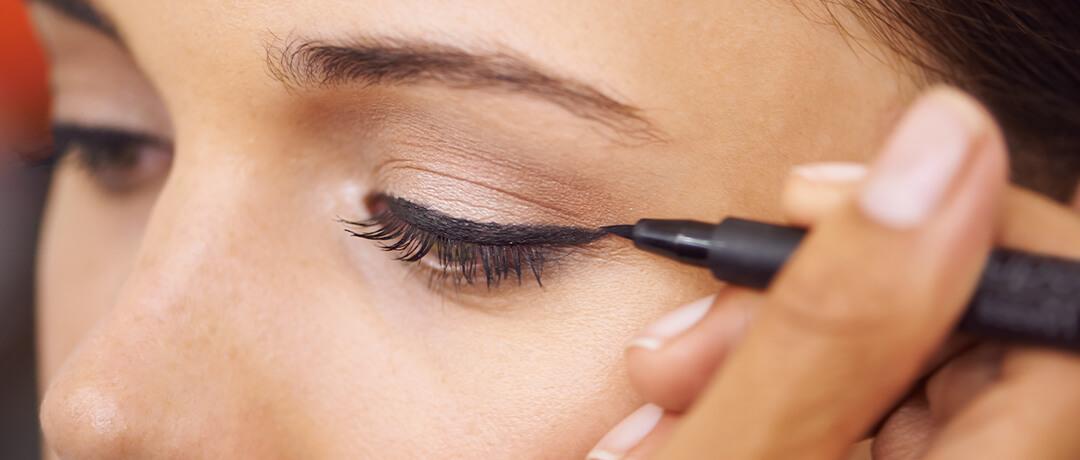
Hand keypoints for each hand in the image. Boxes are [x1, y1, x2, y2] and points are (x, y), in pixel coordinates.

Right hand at [587, 88, 1079, 459]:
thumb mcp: (729, 456)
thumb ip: (836, 320)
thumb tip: (944, 147)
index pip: (1051, 297)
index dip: (949, 219)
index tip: (816, 203)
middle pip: (950, 322)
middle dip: (806, 293)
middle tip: (708, 324)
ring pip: (873, 354)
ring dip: (751, 344)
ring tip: (663, 387)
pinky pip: (830, 397)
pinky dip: (748, 388)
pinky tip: (676, 411)